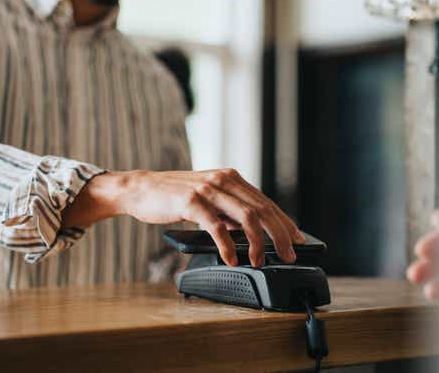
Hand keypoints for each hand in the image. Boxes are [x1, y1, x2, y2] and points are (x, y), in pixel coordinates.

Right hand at [67, 168, 304, 266]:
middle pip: (262, 209)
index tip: (297, 240)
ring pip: (246, 216)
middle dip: (280, 235)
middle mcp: (223, 180)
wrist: (140, 189)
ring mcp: (208, 190)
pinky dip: (227, 245)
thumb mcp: (209, 198)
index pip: (266, 201)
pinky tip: (232, 258)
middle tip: (288, 255)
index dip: (285, 222)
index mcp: (231, 178)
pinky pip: (216, 226)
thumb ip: (230, 209)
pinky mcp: (191, 201)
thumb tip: (254, 232)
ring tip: (259, 260)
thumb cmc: (173, 196)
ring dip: (257, 242)